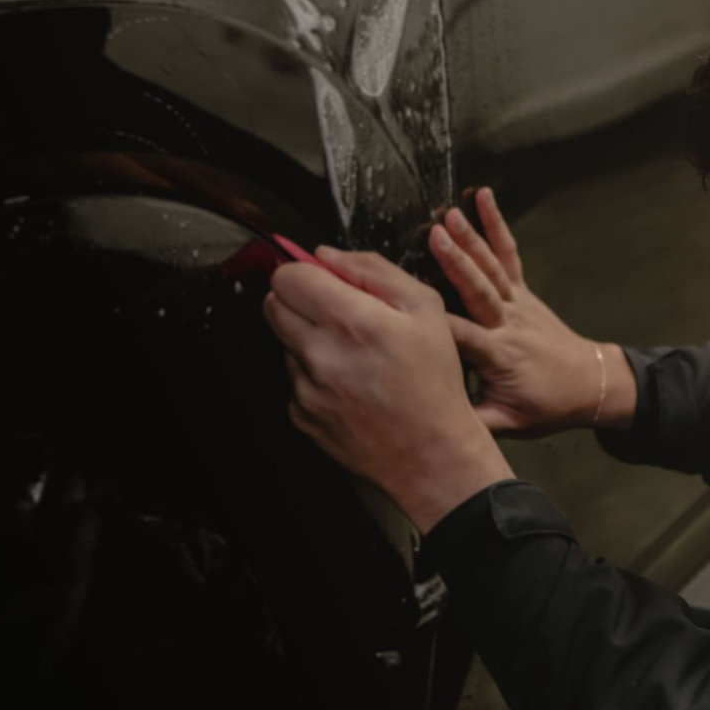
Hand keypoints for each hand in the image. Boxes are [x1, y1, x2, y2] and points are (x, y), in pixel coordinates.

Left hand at [263, 248, 511, 532]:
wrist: (432, 454)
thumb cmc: (435, 382)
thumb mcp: (425, 308)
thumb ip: (372, 270)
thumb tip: (325, 255)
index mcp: (353, 322)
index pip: (288, 276)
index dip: (304, 272)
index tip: (321, 280)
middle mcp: (321, 355)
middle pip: (273, 305)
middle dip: (299, 301)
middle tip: (336, 314)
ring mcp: (306, 389)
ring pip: (284, 343)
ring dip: (308, 341)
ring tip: (353, 358)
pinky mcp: (300, 416)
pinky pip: (294, 380)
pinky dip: (314, 377)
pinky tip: (349, 386)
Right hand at [426, 188, 636, 437]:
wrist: (591, 385)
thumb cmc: (546, 407)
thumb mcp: (508, 425)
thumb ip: (471, 420)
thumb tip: (429, 417)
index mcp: (499, 357)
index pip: (460, 337)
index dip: (433, 320)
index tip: (405, 303)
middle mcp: (508, 324)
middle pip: (478, 290)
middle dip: (456, 262)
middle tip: (434, 236)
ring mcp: (518, 303)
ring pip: (492, 267)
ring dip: (472, 238)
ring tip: (450, 214)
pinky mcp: (524, 290)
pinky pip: (509, 254)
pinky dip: (496, 225)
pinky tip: (484, 198)